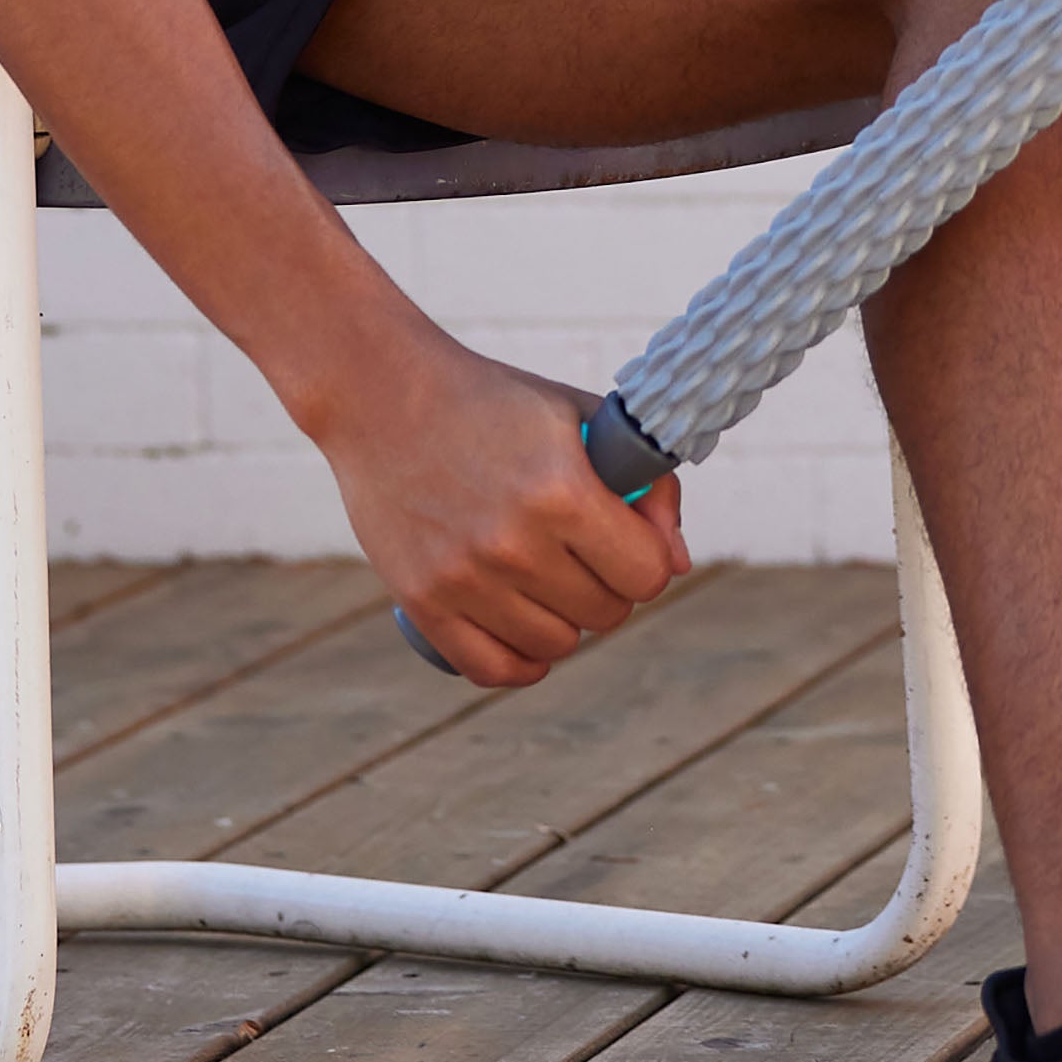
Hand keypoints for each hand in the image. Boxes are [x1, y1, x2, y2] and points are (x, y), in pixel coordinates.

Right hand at [314, 332, 688, 687]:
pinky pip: (493, 668)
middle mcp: (514, 543)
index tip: (630, 539)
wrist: (382, 393)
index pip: (647, 575)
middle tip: (583, 550)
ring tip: (547, 576)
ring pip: (555, 645)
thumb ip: (644, 483)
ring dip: (563, 618)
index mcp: (562, 490)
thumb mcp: (579, 415)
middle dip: (608, 584)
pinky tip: (522, 624)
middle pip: (605, 613)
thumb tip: (678, 564)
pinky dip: (520, 659)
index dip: (649, 558)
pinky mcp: (422, 602)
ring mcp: (464, 578)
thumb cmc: (492, 400)